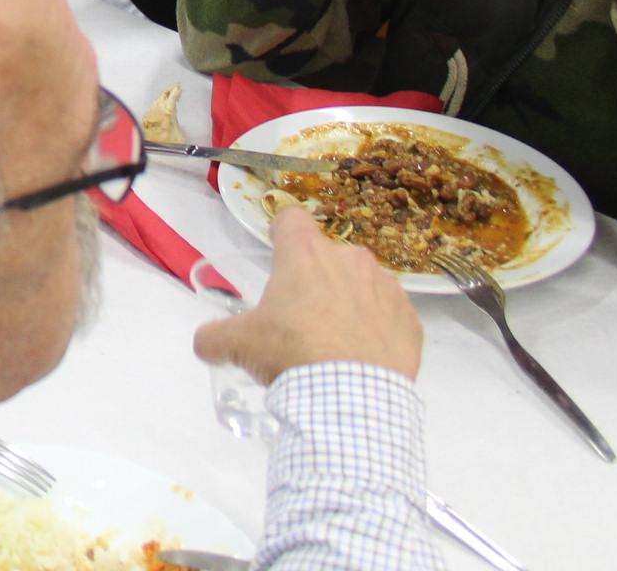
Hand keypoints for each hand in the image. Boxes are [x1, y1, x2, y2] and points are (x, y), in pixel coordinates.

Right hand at [195, 206, 420, 382]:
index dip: (281, 234)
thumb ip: (215, 337)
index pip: (291, 219)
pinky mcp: (411, 320)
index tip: (277, 257)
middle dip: (317, 279)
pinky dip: (378, 330)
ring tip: (337, 342)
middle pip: (328, 256)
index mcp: (305, 254)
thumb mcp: (238, 345)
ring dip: (350, 302)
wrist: (352, 397)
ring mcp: (386, 288)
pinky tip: (363, 358)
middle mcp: (349, 259)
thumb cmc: (292, 353)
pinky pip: (390, 315)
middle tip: (302, 317)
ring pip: (363, 284)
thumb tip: (205, 343)